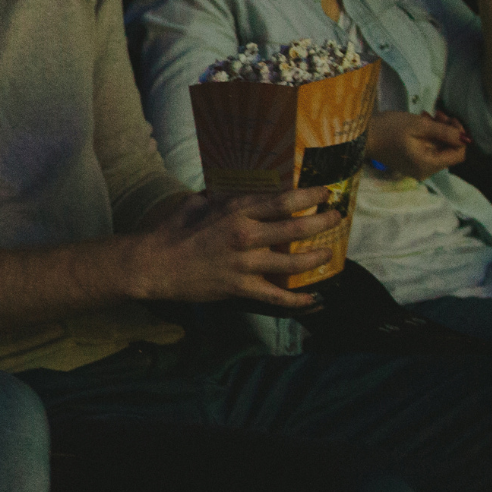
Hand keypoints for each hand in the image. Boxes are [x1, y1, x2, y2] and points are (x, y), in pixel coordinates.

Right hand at [124, 188, 339, 309]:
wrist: (155, 264)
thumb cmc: (173, 230)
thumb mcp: (199, 203)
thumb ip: (222, 198)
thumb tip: (235, 191)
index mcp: (237, 211)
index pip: (284, 201)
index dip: (310, 196)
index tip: (326, 192)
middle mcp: (247, 235)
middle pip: (297, 229)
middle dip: (323, 222)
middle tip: (336, 218)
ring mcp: (246, 263)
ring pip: (294, 263)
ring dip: (317, 257)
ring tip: (329, 253)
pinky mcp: (241, 287)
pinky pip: (277, 296)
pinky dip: (298, 300)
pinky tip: (314, 299)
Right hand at [366, 109, 468, 180]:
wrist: (361, 136)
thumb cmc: (388, 129)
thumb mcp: (419, 125)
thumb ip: (445, 132)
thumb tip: (466, 138)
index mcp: (429, 165)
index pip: (459, 155)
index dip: (459, 136)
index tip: (449, 119)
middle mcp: (426, 171)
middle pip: (449, 152)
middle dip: (448, 131)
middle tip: (438, 113)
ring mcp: (418, 168)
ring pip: (440, 149)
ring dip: (439, 132)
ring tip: (428, 116)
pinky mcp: (411, 162)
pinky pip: (429, 150)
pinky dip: (429, 137)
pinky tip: (422, 124)